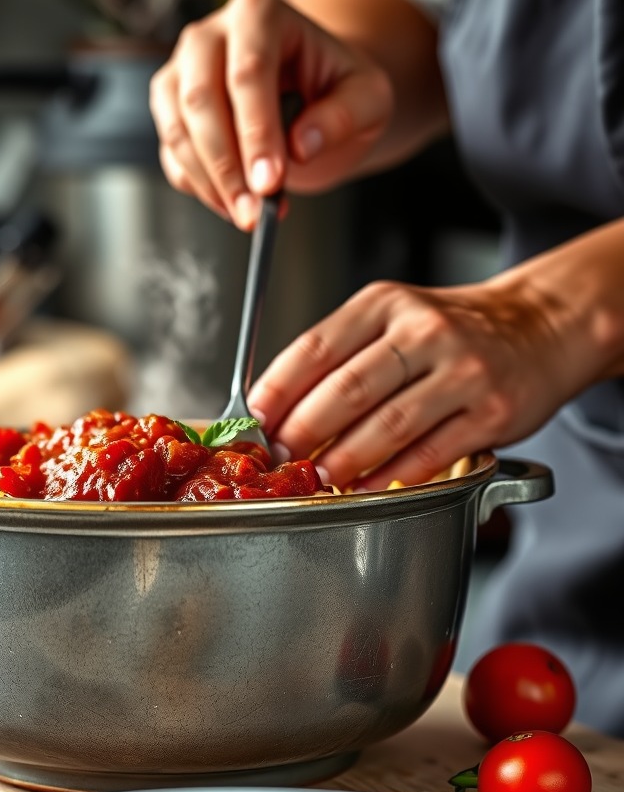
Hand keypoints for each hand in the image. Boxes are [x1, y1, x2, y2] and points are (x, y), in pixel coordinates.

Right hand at [149, 0, 392, 229]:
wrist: (315, 94)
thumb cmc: (339, 88)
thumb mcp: (368, 98)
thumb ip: (343, 116)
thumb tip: (302, 144)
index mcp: (259, 16)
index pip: (248, 73)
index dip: (257, 132)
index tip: (270, 181)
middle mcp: (209, 37)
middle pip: (201, 100)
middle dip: (227, 166)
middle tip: (255, 211)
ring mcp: (181, 73)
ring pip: (178, 132)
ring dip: (211, 184)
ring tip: (248, 215)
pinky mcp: (169, 112)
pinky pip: (172, 157)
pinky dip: (200, 188)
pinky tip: (234, 204)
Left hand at [248, 278, 592, 490]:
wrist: (538, 328)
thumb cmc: (448, 332)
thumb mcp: (389, 319)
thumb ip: (338, 356)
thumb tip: (276, 408)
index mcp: (385, 304)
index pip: (316, 346)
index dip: (278, 389)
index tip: (254, 420)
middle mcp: (425, 331)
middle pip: (348, 389)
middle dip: (303, 431)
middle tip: (280, 457)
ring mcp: (462, 371)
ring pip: (388, 424)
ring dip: (342, 459)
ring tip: (315, 478)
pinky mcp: (491, 412)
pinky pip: (429, 452)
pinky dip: (389, 476)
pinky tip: (364, 487)